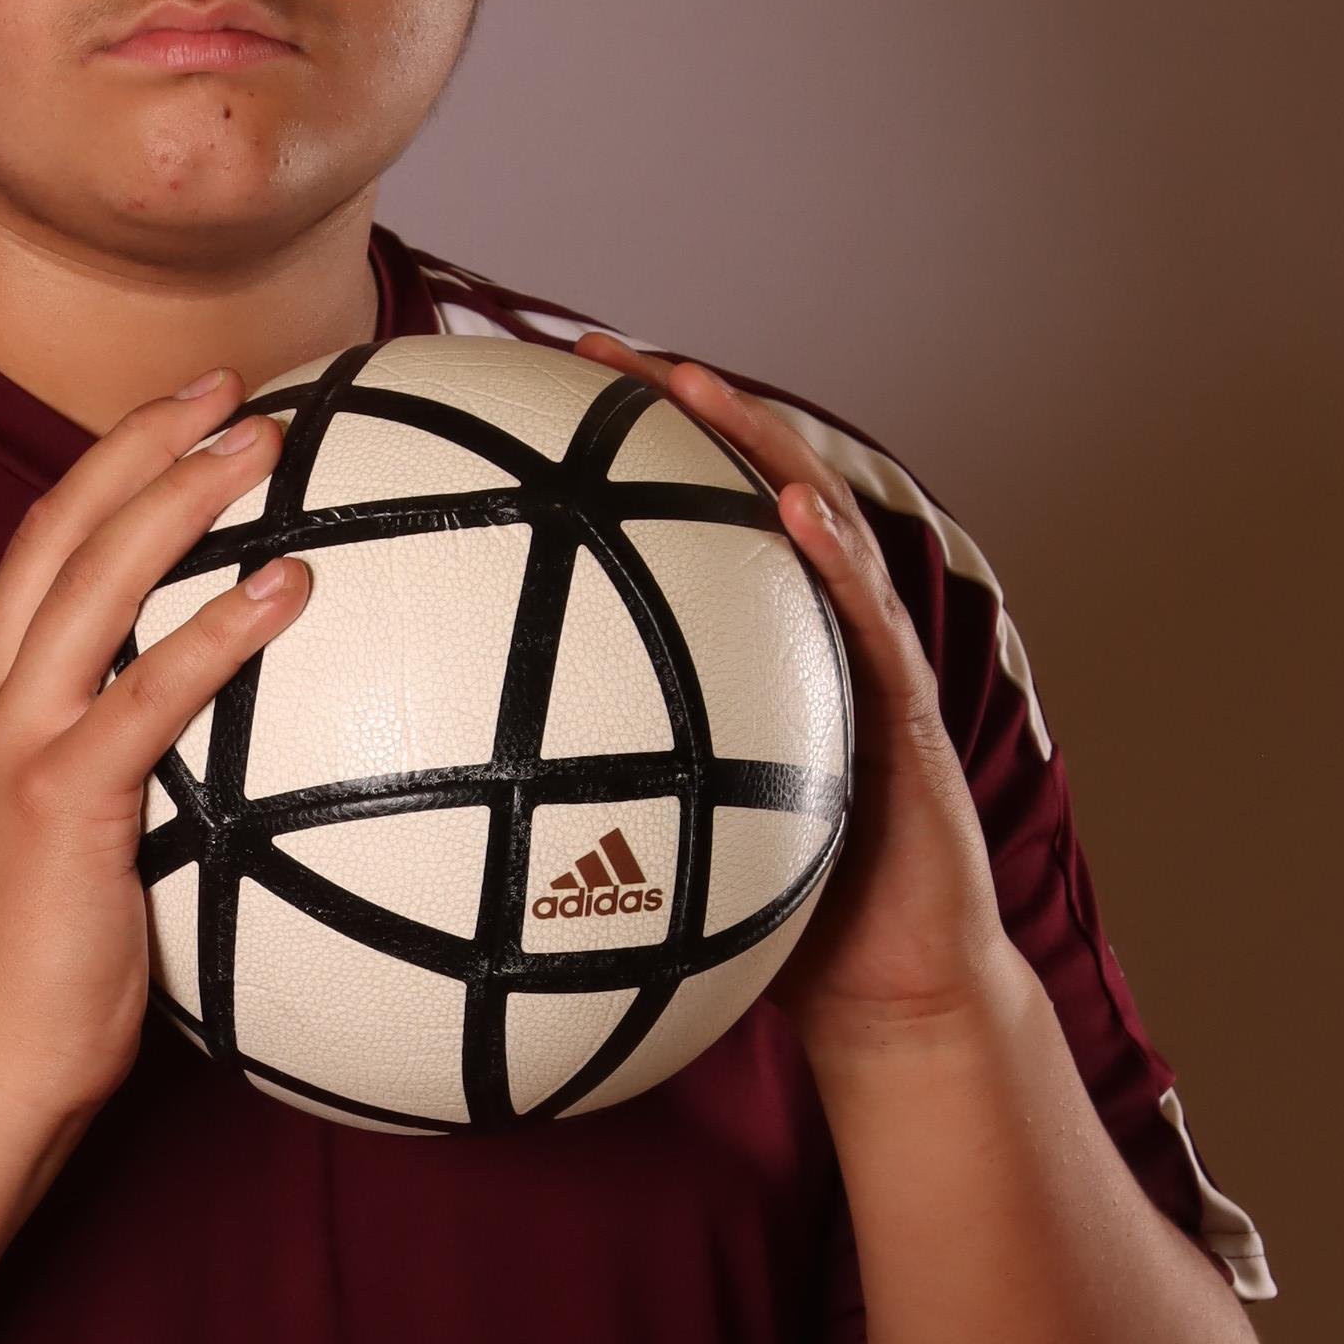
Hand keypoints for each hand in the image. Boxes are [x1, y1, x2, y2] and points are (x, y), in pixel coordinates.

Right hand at [0, 375, 308, 1143]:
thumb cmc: (39, 972)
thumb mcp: (63, 842)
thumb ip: (115, 767)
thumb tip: (225, 738)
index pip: (41, 546)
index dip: (110, 464)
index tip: (189, 412)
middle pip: (60, 528)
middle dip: (146, 439)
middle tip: (235, 385)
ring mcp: (14, 745)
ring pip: (95, 581)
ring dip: (184, 497)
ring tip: (265, 444)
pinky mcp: (58, 800)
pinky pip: (153, 694)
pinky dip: (222, 629)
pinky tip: (288, 587)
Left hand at [575, 342, 1010, 1052]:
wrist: (887, 995)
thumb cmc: (768, 929)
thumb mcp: (654, 854)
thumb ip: (581, 802)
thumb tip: (434, 799)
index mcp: (751, 658)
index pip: (683, 532)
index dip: (620, 462)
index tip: (533, 400)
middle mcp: (809, 637)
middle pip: (744, 493)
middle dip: (680, 411)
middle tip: (597, 348)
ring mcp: (866, 663)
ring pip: (818, 523)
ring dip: (758, 445)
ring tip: (693, 385)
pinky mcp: (910, 711)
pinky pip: (870, 620)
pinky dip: (835, 556)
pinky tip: (793, 510)